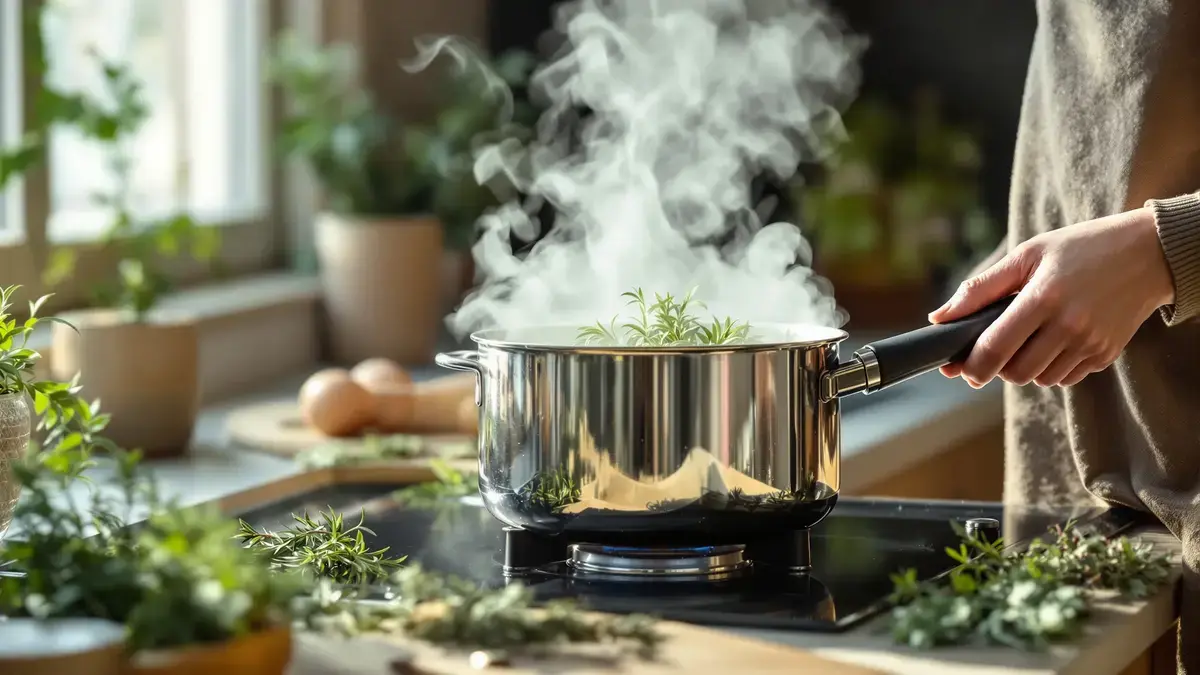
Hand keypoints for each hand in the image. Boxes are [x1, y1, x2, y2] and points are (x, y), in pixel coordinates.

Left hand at [930, 207, 1173, 387]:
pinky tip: (1053, 342)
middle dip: (996, 367)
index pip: (995, 348)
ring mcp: (1091, 343)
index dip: (971, 365)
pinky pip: (1066, 378)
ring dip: (1024, 368)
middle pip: (1016, 372)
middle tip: (993, 349)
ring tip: (1027, 339)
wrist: (1149, 252)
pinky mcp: (1106, 354)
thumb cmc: (1081, 247)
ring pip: (1040, 379)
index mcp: (1043, 298)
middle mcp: (1069, 326)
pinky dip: (1051, 368)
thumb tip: (940, 317)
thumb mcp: (1028, 254)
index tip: (959, 367)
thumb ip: (981, 288)